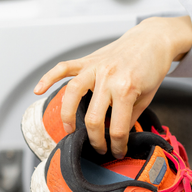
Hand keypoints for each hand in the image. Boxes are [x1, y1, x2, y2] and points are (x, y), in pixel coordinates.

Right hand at [34, 16, 191, 156]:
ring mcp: (95, 67)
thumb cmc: (151, 68)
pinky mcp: (88, 59)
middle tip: (99, 148)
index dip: (118, 145)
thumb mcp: (146, 97)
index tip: (118, 151)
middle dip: (95, 139)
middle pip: (93, 117)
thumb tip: (115, 134)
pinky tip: (38, 90)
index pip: (117, 128)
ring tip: (69, 130)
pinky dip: (48, 78)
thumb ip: (129, 116)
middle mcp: (108, 77)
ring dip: (68, 116)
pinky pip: (64, 68)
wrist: (152, 40)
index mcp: (126, 89)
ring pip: (73, 93)